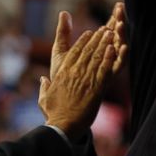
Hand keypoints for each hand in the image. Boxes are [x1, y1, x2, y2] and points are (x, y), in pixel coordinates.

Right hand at [39, 3, 126, 141]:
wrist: (63, 126)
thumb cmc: (53, 114)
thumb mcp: (44, 99)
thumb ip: (44, 87)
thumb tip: (42, 79)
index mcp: (62, 74)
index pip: (73, 52)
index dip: (82, 41)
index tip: (89, 33)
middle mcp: (74, 73)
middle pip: (87, 51)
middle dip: (96, 38)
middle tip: (104, 29)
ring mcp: (85, 79)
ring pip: (96, 57)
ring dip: (104, 43)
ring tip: (111, 33)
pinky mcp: (96, 88)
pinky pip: (104, 69)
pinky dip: (109, 58)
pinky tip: (114, 49)